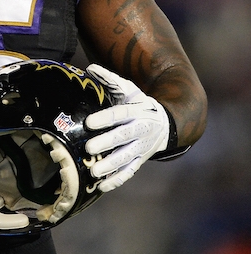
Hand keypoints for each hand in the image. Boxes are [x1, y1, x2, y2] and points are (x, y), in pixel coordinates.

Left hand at [84, 64, 169, 191]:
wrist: (167, 123)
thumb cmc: (140, 104)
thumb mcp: (129, 90)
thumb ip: (109, 80)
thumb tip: (89, 68)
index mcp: (137, 111)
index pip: (120, 114)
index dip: (105, 119)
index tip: (88, 123)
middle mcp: (142, 130)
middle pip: (124, 137)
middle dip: (107, 143)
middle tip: (89, 147)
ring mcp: (142, 147)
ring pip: (127, 158)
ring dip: (111, 165)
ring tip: (93, 171)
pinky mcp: (141, 160)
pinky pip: (130, 172)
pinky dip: (117, 179)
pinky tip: (102, 186)